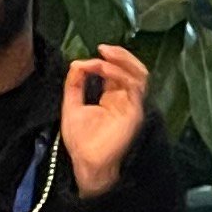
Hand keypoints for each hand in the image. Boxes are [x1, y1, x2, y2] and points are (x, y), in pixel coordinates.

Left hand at [61, 42, 149, 198]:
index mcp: (113, 98)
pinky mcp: (135, 112)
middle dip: (120, 55)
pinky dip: (120, 74)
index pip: (116, 72)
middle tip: (103, 48)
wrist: (87, 163)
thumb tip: (77, 62)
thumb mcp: (72, 106)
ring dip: (123, 61)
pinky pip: (135, 87)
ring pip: (139, 74)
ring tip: (106, 54)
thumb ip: (75, 84)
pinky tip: (105, 70)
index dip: (104, 61)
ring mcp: (133, 105)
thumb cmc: (81, 141)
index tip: (85, 61)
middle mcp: (126, 100)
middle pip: (133, 69)